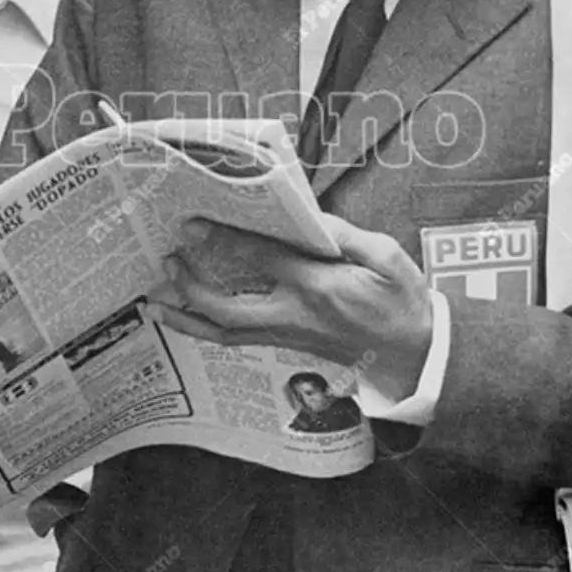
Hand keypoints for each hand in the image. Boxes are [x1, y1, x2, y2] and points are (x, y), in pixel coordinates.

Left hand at [147, 215, 433, 398]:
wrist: (416, 355)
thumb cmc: (402, 302)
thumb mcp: (386, 257)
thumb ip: (345, 234)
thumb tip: (307, 216)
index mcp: (319, 288)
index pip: (260, 262)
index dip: (222, 242)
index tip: (193, 227)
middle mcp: (296, 317)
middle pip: (227, 311)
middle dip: (190, 289)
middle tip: (169, 260)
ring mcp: (289, 335)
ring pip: (226, 333)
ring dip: (188, 317)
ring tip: (155, 303)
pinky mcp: (290, 344)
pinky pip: (239, 338)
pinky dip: (209, 328)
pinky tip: (191, 317)